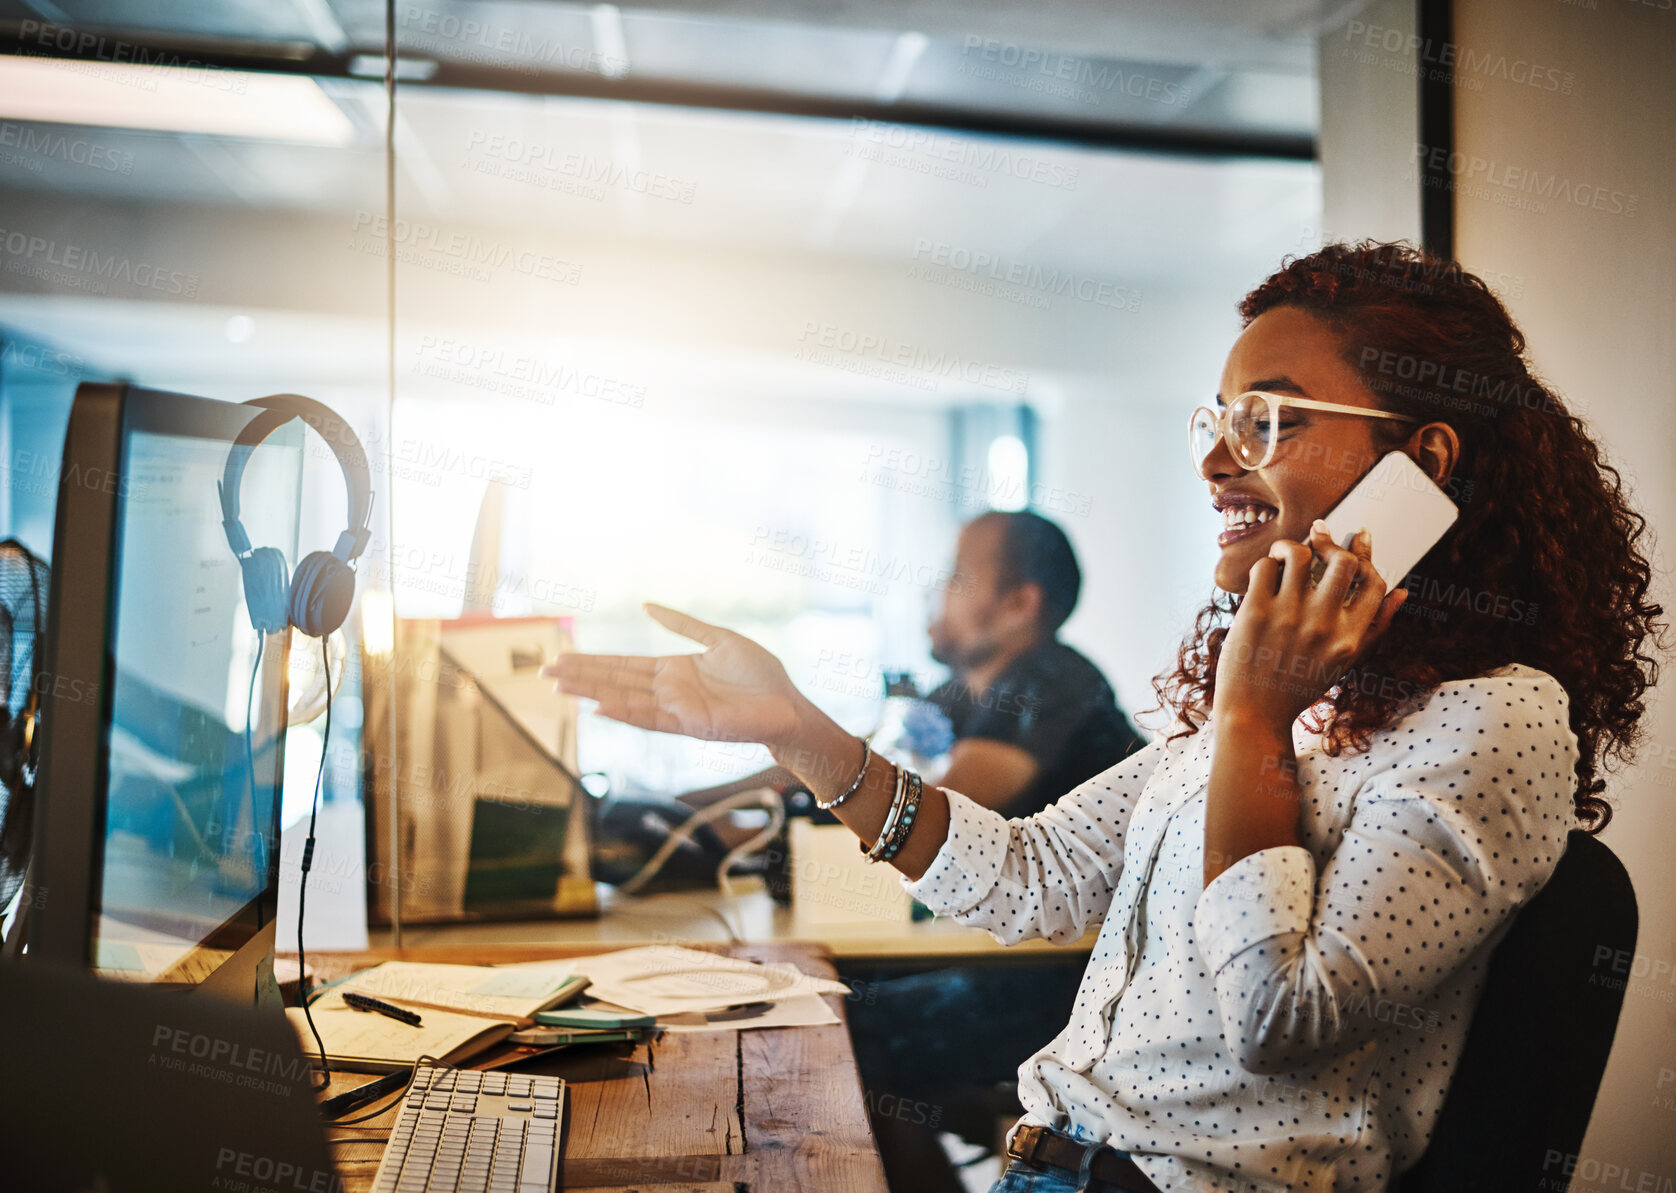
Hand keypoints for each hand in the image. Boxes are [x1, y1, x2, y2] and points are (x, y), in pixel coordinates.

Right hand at [541, 603, 809, 750]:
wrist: (787, 704)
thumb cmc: (760, 675)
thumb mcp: (718, 638)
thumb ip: (682, 624)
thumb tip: (645, 606)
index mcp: (672, 670)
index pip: (623, 665)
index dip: (591, 662)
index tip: (560, 656)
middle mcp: (668, 690)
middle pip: (614, 681)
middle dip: (579, 677)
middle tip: (542, 673)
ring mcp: (676, 709)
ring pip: (624, 699)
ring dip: (592, 694)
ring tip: (559, 688)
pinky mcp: (690, 724)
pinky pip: (652, 718)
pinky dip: (626, 712)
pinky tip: (600, 707)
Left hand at [1213, 521, 1408, 730]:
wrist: (1253, 713)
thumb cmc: (1299, 685)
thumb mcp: (1345, 662)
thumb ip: (1375, 627)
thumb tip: (1402, 593)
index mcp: (1350, 638)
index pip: (1375, 583)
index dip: (1368, 555)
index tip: (1359, 537)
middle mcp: (1324, 626)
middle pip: (1343, 562)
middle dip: (1331, 542)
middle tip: (1318, 537)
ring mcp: (1289, 617)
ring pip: (1300, 555)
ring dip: (1292, 546)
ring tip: (1286, 554)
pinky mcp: (1256, 612)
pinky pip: (1265, 567)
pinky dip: (1266, 563)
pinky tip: (1266, 574)